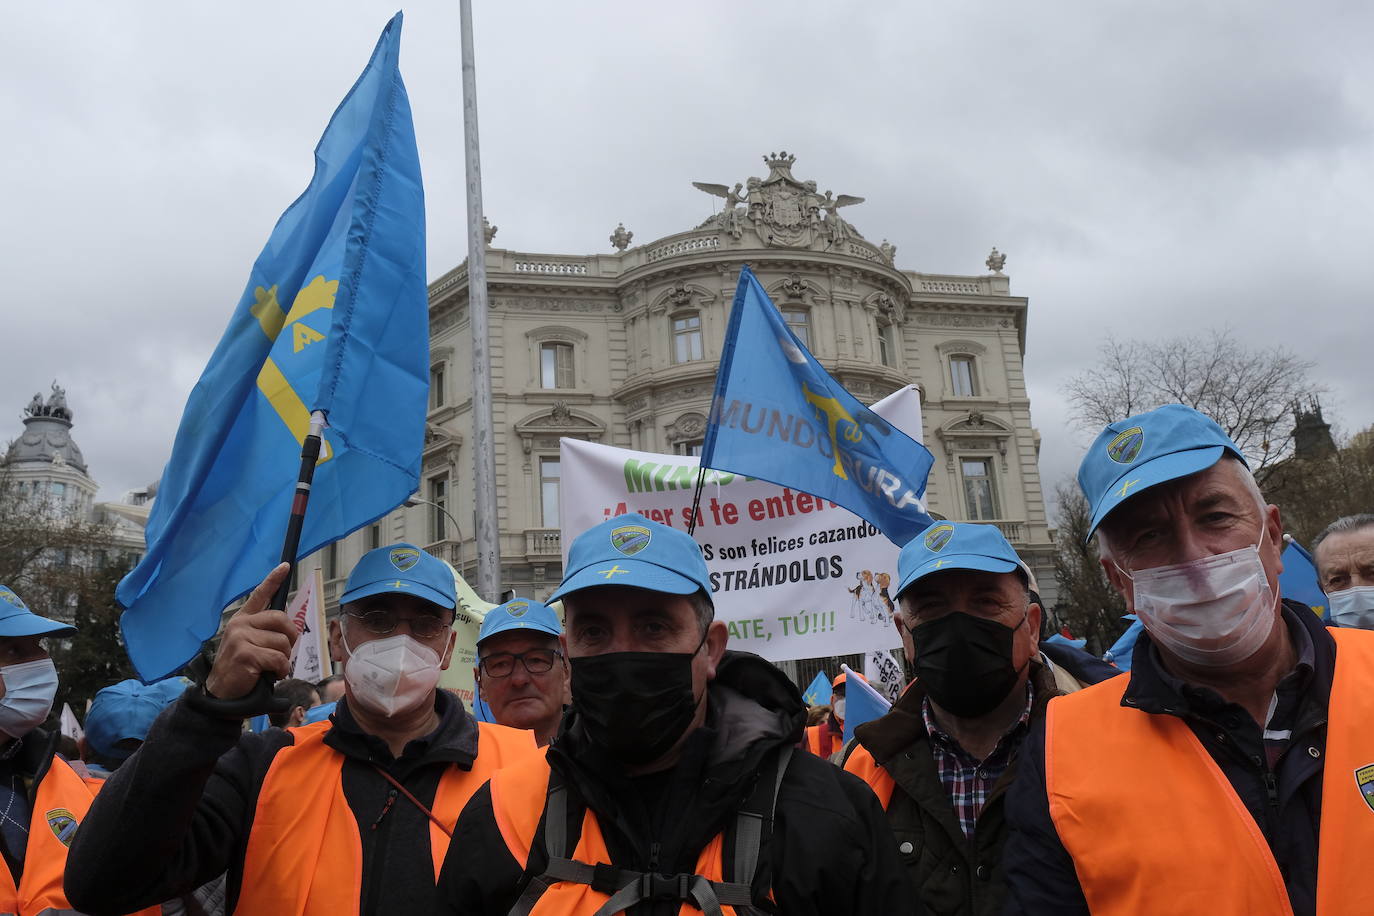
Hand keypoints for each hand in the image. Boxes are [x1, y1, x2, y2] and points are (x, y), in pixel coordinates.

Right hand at [205, 563, 296, 700]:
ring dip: (283, 660)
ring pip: (282, 642)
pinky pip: (278, 658)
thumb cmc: (241, 671)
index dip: (273, 579)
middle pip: (282, 619)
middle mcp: (239, 624)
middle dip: (290, 639)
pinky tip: (270, 675)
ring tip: (269, 668)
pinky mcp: (245, 653)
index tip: (284, 566)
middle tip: (283, 653)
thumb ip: (265, 633)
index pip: (259, 595)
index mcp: (242, 620)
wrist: (221, 695)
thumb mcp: (250, 646)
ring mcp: (240, 638)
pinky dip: (281, 670)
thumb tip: (289, 629)